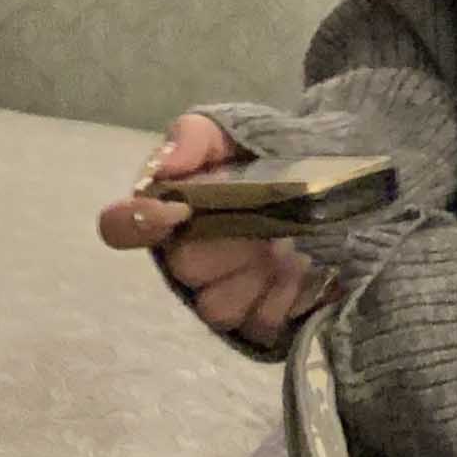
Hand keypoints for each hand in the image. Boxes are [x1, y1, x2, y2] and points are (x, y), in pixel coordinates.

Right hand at [98, 109, 338, 353]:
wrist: (333, 180)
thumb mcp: (235, 131)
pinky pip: (259, 325)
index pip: (122, 226)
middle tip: (263, 218)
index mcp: (169, 211)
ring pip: (216, 306)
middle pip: (184, 266)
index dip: (140, 223)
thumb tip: (165, 165)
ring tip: (287, 246)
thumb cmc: (269, 155)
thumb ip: (196, 137)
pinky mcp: (257, 320)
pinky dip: (287, 297)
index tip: (179, 210)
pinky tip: (303, 270)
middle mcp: (187, 258)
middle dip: (225, 241)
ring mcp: (222, 294)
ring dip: (255, 275)